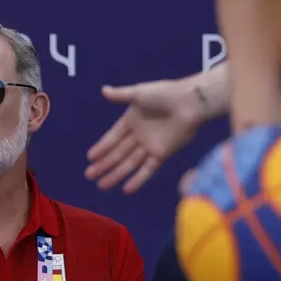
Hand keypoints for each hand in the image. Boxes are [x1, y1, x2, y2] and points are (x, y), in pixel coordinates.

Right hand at [86, 78, 204, 193]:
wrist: (190, 102)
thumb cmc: (166, 93)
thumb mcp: (140, 92)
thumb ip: (121, 95)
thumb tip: (103, 90)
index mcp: (131, 121)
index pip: (112, 138)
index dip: (102, 147)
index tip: (90, 158)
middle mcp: (138, 135)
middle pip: (118, 154)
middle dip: (103, 165)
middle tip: (89, 175)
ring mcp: (150, 146)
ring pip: (129, 164)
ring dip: (116, 175)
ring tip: (102, 185)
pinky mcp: (162, 154)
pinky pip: (148, 169)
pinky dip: (138, 179)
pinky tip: (126, 189)